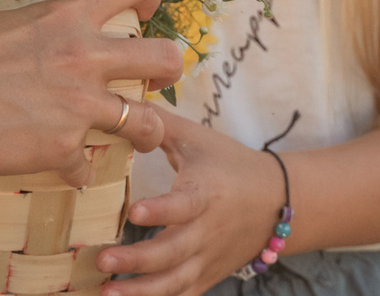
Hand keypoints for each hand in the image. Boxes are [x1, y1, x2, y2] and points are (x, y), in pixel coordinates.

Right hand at [0, 0, 183, 189]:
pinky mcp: (62, 147)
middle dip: (168, 71)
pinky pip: (89, 166)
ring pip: (149, 122)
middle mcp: (83, 55)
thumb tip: (19, 35)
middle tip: (151, 82)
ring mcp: (78, 104)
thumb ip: (27, 30)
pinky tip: (61, 170)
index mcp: (66, 14)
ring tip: (133, 139)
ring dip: (145, 133)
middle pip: (166, 57)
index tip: (143, 14)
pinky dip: (77, 171)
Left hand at [92, 108, 284, 294]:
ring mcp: (208, 258)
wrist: (277, 201)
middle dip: (137, 260)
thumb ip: (160, 124)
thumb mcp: (199, 139)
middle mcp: (208, 231)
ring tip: (107, 292)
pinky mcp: (207, 276)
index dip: (161, 211)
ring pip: (175, 282)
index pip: (184, 205)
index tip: (134, 213)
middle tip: (101, 259)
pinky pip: (183, 295)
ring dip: (141, 291)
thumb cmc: (231, 165)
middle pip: (173, 252)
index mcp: (206, 193)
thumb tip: (121, 103)